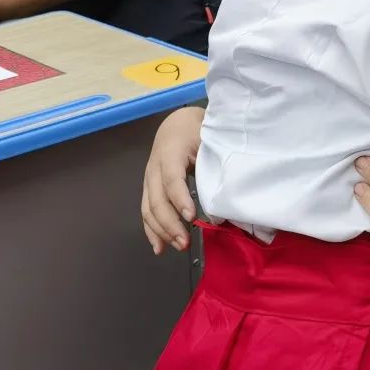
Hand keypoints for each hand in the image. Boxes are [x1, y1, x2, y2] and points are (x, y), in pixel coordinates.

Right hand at [141, 106, 205, 254]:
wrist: (176, 123)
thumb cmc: (196, 130)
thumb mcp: (207, 139)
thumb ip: (213, 163)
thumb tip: (222, 196)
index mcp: (170, 152)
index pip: (172, 178)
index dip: (180, 198)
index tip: (191, 216)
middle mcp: (154, 167)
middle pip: (157, 199)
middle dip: (170, 224)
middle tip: (186, 241)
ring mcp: (149, 178)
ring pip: (149, 208)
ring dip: (162, 231)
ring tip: (179, 245)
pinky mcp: (149, 187)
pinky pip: (147, 211)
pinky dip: (152, 230)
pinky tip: (159, 247)